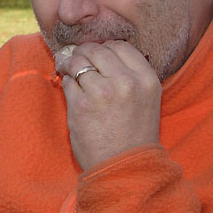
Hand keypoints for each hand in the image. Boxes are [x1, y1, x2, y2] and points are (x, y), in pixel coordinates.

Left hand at [54, 41, 161, 171]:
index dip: (105, 47)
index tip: (98, 55)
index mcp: (146, 79)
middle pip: (96, 50)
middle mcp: (126, 82)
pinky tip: (72, 91)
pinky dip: (66, 83)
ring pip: (78, 62)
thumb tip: (101, 50)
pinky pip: (67, 81)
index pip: (120, 46)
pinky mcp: (80, 105)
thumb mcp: (146, 99)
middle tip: (78, 59)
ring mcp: (102, 92)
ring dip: (71, 64)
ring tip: (69, 70)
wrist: (125, 167)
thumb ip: (130, 74)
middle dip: (84, 52)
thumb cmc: (134, 134)